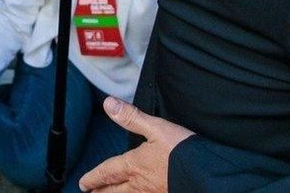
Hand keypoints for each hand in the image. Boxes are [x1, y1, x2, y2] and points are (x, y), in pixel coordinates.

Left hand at [78, 98, 193, 192]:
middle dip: (101, 192)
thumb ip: (131, 117)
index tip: (83, 183)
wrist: (206, 174)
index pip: (108, 172)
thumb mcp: (156, 128)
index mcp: (135, 165)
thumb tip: (109, 104)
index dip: (93, 177)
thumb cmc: (182, 151)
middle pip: (115, 190)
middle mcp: (141, 183)